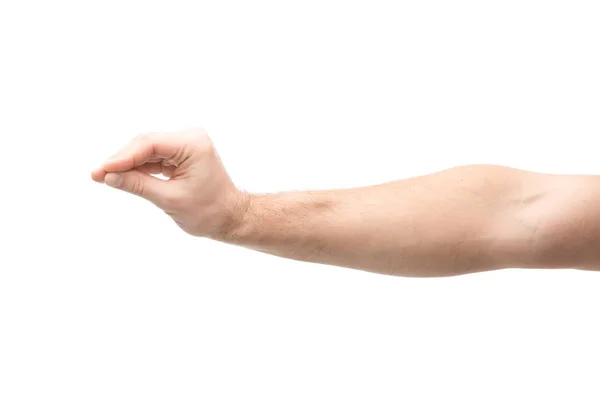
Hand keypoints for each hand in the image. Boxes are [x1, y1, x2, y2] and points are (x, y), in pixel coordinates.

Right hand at [91, 127, 247, 237]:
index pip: (150, 144)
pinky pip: (154, 157)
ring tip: (102, 177)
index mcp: (193, 144)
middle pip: (146, 143)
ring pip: (147, 149)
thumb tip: (107, 176)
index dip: (122, 157)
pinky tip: (120, 176)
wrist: (230, 217)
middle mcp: (191, 138)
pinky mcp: (182, 153)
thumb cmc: (208, 212)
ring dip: (127, 164)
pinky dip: (139, 167)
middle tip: (95, 175)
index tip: (100, 170)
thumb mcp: (170, 200)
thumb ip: (138, 185)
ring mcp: (187, 144)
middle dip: (121, 160)